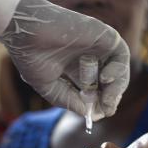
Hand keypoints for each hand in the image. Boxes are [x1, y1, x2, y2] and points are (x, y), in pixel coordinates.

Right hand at [0, 0, 129, 119]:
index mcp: (77, 71)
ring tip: (107, 99)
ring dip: (116, 89)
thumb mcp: (49, 87)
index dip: (100, 105)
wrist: (25, 31)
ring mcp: (98, 48)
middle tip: (106, 109)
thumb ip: (69, 101)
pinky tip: (105, 78)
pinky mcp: (105, 36)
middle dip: (110, 100)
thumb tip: (91, 115)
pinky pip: (122, 55)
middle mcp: (90, 59)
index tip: (97, 115)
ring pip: (120, 72)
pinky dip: (118, 70)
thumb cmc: (31, 56)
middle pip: (110, 85)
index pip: (97, 92)